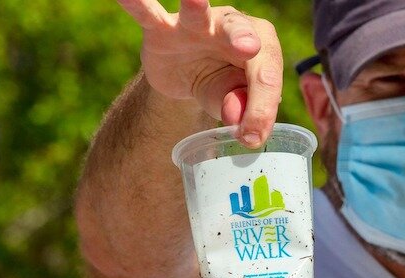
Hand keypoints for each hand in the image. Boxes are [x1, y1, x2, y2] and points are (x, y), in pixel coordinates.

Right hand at [117, 0, 282, 146]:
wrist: (183, 75)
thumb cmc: (217, 83)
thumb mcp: (228, 99)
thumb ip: (235, 106)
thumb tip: (237, 120)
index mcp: (261, 46)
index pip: (266, 74)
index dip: (261, 107)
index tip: (252, 137)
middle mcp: (232, 25)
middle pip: (243, 33)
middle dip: (245, 41)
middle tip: (249, 48)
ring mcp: (196, 23)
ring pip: (199, 13)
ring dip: (196, 4)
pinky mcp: (162, 29)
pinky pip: (150, 15)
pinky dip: (139, 5)